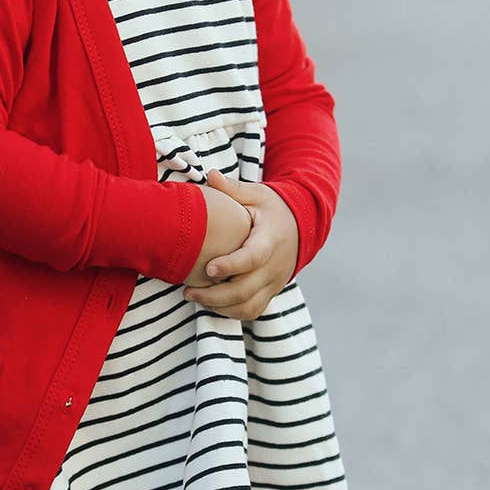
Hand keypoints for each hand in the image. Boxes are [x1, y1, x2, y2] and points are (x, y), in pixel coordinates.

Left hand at [182, 168, 298, 320]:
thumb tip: (210, 176)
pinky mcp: (271, 292)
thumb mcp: (257, 194)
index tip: (208, 269)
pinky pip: (252, 311)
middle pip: (246, 289)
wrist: (302, 226)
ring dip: (220, 308)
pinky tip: (210, 304)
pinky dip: (231, 313)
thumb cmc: (272, 209)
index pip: (253, 257)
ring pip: (249, 306)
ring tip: (194, 297)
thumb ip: (233, 189)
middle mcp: (275, 265)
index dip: (232, 265)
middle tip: (188, 291)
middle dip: (215, 295)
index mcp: (270, 239)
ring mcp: (274, 282)